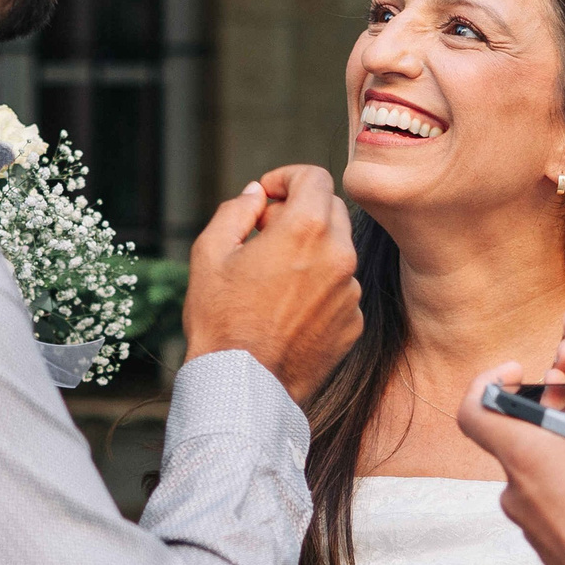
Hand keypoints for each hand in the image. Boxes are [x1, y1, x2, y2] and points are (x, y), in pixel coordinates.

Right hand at [183, 166, 360, 404]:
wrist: (242, 387)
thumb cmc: (220, 320)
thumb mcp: (210, 253)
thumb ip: (237, 211)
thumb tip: (257, 194)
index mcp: (306, 229)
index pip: (314, 176)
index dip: (286, 178)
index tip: (267, 197)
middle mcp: (339, 255)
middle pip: (330, 210)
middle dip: (298, 212)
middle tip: (263, 236)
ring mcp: (350, 292)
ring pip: (336, 252)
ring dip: (310, 253)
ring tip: (272, 281)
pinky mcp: (354, 323)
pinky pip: (340, 289)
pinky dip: (319, 289)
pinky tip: (287, 310)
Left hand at [455, 362, 564, 564]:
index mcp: (529, 458)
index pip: (474, 414)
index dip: (484, 385)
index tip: (517, 375)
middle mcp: (517, 490)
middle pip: (515, 442)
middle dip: (550, 425)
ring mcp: (528, 524)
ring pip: (535, 476)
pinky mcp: (547, 549)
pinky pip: (550, 508)